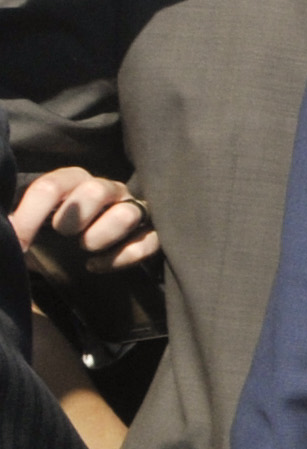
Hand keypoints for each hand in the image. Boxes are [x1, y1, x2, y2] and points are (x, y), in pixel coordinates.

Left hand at [10, 167, 159, 271]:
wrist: (77, 257)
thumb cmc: (50, 238)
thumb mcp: (28, 229)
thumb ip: (18, 227)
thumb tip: (7, 231)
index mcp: (73, 182)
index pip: (52, 186)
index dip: (33, 215)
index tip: (20, 242)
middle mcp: (106, 190)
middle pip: (96, 190)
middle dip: (75, 216)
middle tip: (63, 235)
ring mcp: (132, 209)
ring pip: (128, 213)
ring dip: (102, 234)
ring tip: (85, 248)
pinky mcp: (151, 233)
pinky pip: (149, 241)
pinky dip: (124, 256)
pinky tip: (97, 266)